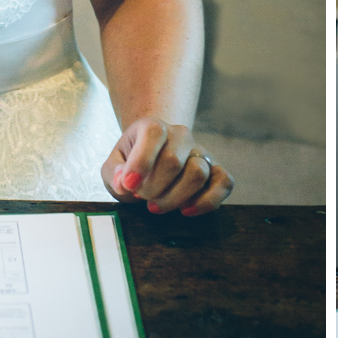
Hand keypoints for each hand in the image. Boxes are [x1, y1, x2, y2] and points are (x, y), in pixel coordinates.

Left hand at [103, 119, 231, 215]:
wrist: (155, 157)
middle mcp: (181, 135)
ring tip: (155, 205)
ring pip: (198, 173)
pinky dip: (207, 202)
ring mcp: (201, 152)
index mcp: (154, 126)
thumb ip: (113, 172)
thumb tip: (125, 182)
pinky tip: (185, 211)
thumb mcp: (113, 165)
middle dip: (153, 188)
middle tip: (141, 197)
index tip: (129, 185)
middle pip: (174, 161)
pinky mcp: (217, 171)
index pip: (154, 134)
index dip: (141, 162)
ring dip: (174, 198)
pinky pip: (224, 184)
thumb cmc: (132, 163)